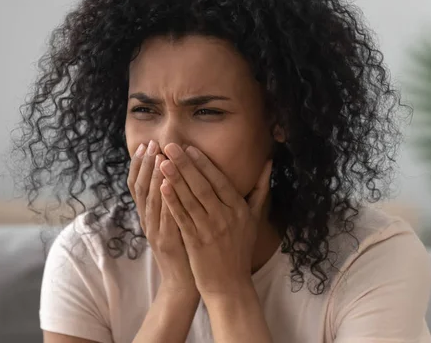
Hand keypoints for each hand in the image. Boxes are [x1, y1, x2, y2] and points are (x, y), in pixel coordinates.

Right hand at [128, 140, 196, 292]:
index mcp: (149, 215)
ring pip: (151, 201)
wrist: (183, 282)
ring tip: (159, 158)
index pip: (138, 185)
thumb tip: (174, 174)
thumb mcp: (173, 221)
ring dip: (155, 178)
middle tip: (151, 143)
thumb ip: (172, 200)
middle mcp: (148, 222)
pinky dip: (166, 201)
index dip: (139, 164)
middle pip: (141, 189)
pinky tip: (170, 186)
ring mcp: (156, 232)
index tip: (145, 143)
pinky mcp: (167, 243)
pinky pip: (165, 218)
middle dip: (145, 164)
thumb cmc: (184, 247)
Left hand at [159, 143, 271, 298]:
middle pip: (203, 186)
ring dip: (175, 179)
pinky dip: (172, 202)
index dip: (204, 163)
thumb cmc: (240, 249)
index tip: (190, 148)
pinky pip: (182, 218)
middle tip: (170, 146)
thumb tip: (269, 162)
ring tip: (162, 161)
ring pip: (190, 200)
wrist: (230, 284)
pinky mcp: (196, 242)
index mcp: (239, 209)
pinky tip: (162, 187)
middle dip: (185, 164)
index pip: (220, 181)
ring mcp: (210, 230)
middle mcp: (226, 217)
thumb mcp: (254, 218)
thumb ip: (260, 189)